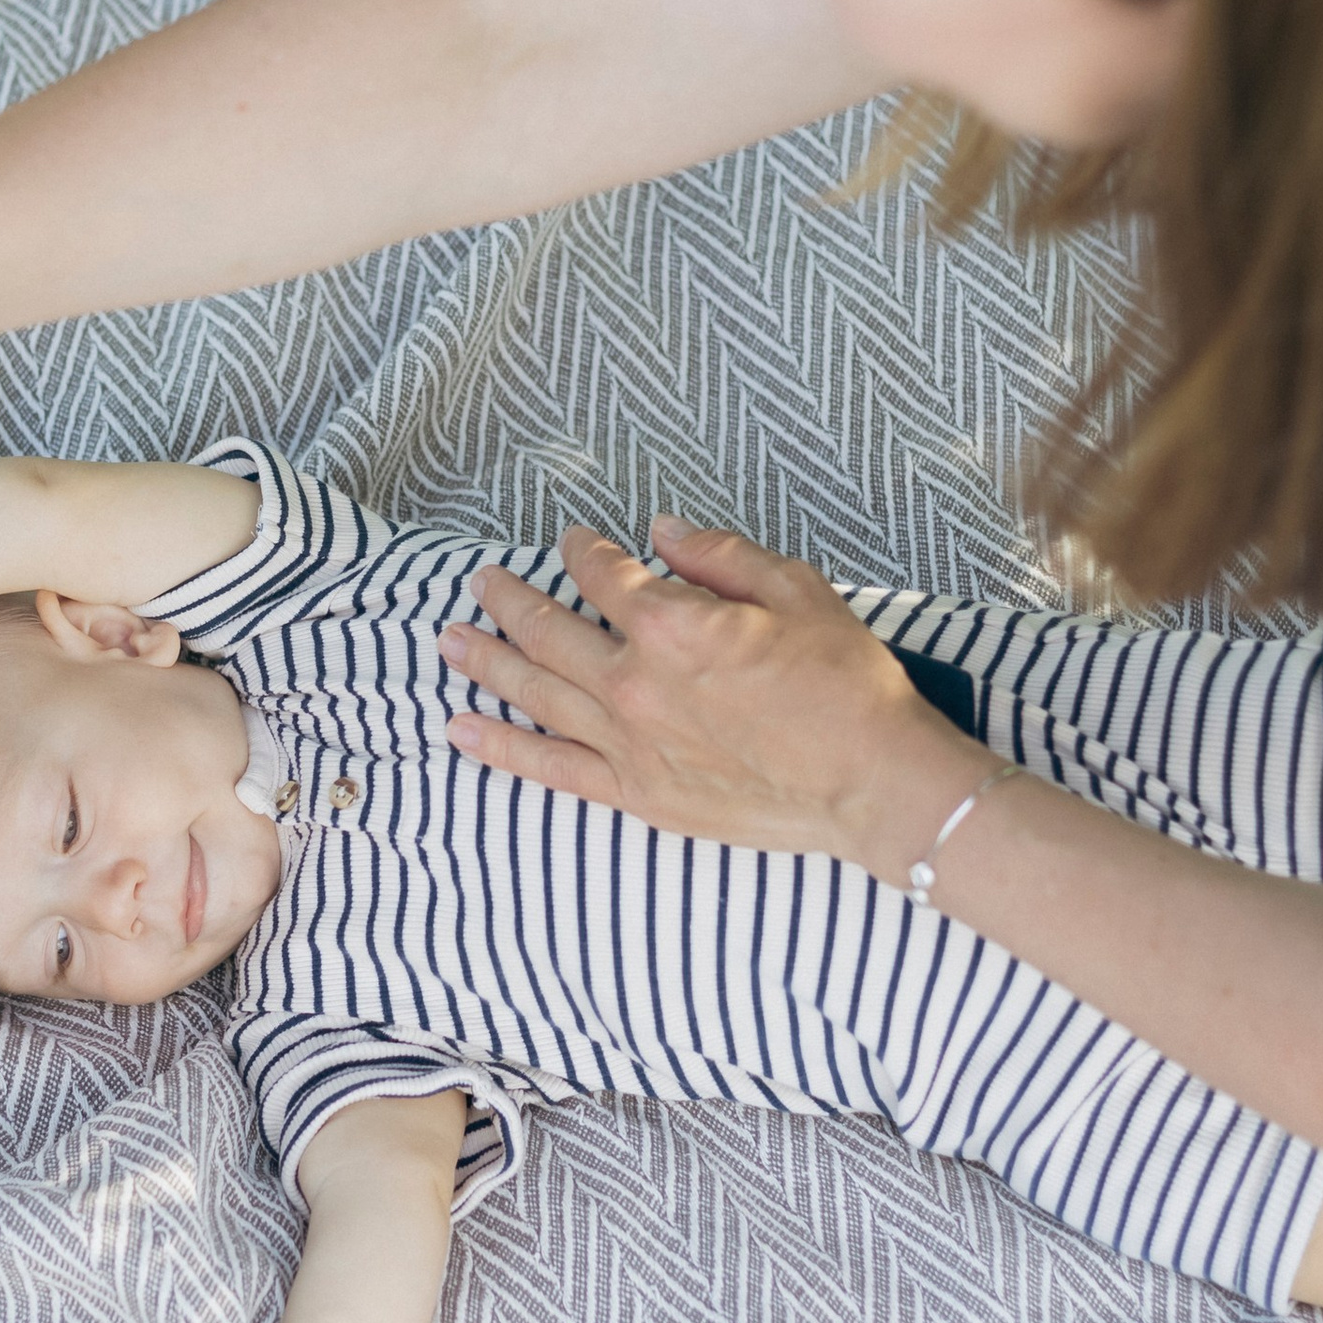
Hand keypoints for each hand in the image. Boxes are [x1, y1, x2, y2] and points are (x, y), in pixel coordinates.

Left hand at [440, 516, 993, 871]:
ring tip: (450, 641)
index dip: (581, 550)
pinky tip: (461, 731)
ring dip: (486, 662)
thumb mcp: (796, 589)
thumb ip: (719, 554)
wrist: (873, 782)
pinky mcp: (636, 793)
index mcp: (672, 623)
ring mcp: (628, 742)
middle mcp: (635, 681)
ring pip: (535, 693)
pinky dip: (501, 748)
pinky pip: (550, 768)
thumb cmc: (846, 683)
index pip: (603, 574)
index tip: (571, 541)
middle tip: (481, 583)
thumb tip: (660, 529)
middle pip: (548, 630)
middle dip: (509, 600)